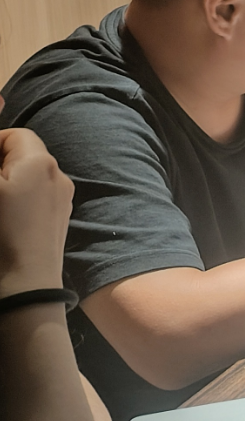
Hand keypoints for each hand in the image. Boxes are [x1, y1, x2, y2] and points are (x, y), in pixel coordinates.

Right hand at [0, 128, 74, 295]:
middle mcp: (58, 176)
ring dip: (7, 185)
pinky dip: (17, 203)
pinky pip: (35, 200)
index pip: (16, 135)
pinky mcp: (59, 221)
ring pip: (29, 179)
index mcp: (40, 161)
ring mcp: (62, 200)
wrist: (25, 285)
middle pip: (24, 156)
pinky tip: (3, 221)